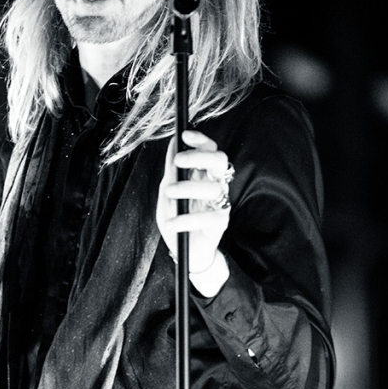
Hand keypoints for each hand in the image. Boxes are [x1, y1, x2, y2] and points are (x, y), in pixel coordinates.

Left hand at [157, 130, 231, 276]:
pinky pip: (208, 217)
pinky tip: (172, 223)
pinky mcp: (220, 224)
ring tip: (169, 193)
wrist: (185, 253)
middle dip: (200, 156)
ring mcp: (220, 203)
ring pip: (213, 187)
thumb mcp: (167, 192)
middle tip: (179, 161)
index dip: (200, 140)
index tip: (184, 135)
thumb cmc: (177, 218)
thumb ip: (171, 170)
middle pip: (219, 161)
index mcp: (204, 174)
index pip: (210, 149)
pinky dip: (187, 219)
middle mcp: (216, 185)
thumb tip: (172, 143)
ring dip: (188, 187)